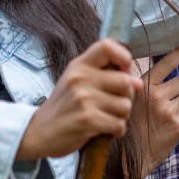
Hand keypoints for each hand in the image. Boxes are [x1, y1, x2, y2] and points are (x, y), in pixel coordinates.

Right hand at [17, 38, 141, 160]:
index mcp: (79, 65)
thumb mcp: (78, 82)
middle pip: (126, 82)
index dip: (123, 57)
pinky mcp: (87, 120)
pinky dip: (115, 131)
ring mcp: (83, 99)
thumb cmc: (65, 107)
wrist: (40, 132)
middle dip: (126, 97)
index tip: (122, 71)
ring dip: (120, 117)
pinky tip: (103, 130)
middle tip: (112, 105)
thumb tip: (138, 83)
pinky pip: (119, 125)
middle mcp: (80, 78)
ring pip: (125, 106)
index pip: (107, 46)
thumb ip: (107, 77)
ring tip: (105, 118)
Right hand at [133, 39, 178, 172]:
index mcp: (142, 86)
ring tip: (172, 115)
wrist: (124, 160)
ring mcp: (167, 112)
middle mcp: (155, 95)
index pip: (167, 61)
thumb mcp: (128, 101)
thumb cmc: (127, 128)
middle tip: (176, 99)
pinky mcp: (178, 128)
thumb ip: (142, 87)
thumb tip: (163, 72)